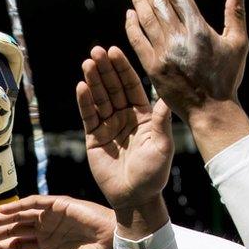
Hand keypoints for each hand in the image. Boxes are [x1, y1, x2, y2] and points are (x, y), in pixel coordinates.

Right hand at [76, 46, 172, 230]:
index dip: (123, 69)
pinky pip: (88, 116)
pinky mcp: (94, 138)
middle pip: (113, 87)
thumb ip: (162, 121)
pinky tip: (81, 86)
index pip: (132, 86)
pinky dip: (84, 102)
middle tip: (97, 51)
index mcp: (144, 115)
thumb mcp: (163, 146)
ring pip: (99, 98)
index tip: (115, 51)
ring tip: (87, 63)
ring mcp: (108, 126)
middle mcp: (125, 117)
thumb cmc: (154, 174)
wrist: (135, 197)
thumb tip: (167, 96)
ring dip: (93, 80)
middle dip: (105, 69)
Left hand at [124, 0, 247, 118]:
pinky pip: (138, 42)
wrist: (211, 111)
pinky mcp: (152, 69)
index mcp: (199, 30)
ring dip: (138, 0)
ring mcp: (163, 54)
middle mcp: (179, 39)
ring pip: (146, 20)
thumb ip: (235, 12)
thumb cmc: (227, 77)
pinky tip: (129, 14)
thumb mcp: (238, 43)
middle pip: (158, 3)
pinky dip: (132, 26)